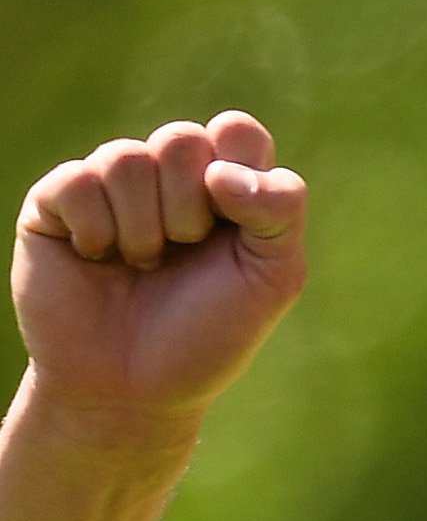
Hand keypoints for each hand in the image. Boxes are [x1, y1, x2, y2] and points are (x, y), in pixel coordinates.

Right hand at [13, 113, 307, 431]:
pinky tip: (97, 259)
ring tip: (142, 265)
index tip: (234, 225)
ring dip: (144, 228)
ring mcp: (108, 186)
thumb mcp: (272, 278)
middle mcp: (166, 178)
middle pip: (182, 139)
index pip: (238, 132)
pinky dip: (97, 230)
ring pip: (125, 157)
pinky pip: (77, 181)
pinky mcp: (54, 201)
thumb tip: (223, 170)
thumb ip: (279, 210)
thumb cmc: (207, 333)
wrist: (133, 388)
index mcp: (224, 187)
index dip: (238, 171)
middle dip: (190, 208)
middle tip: (183, 252)